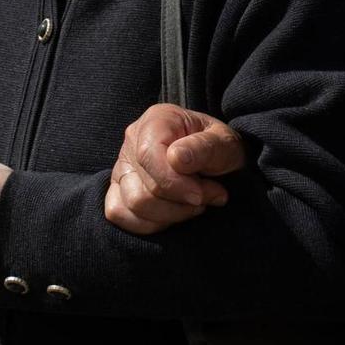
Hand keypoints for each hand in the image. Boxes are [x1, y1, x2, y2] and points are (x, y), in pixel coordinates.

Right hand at [104, 104, 246, 235]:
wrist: (217, 158)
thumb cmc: (219, 148)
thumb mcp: (225, 142)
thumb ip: (205, 148)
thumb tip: (176, 158)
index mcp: (156, 121)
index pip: (148, 156)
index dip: (174, 184)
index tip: (201, 196)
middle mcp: (132, 141)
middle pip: (142, 189)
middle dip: (180, 203)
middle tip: (211, 196)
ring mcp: (123, 167)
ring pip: (132, 205)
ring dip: (170, 215)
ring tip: (195, 204)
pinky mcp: (119, 189)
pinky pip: (120, 214)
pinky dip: (150, 223)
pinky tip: (174, 214)